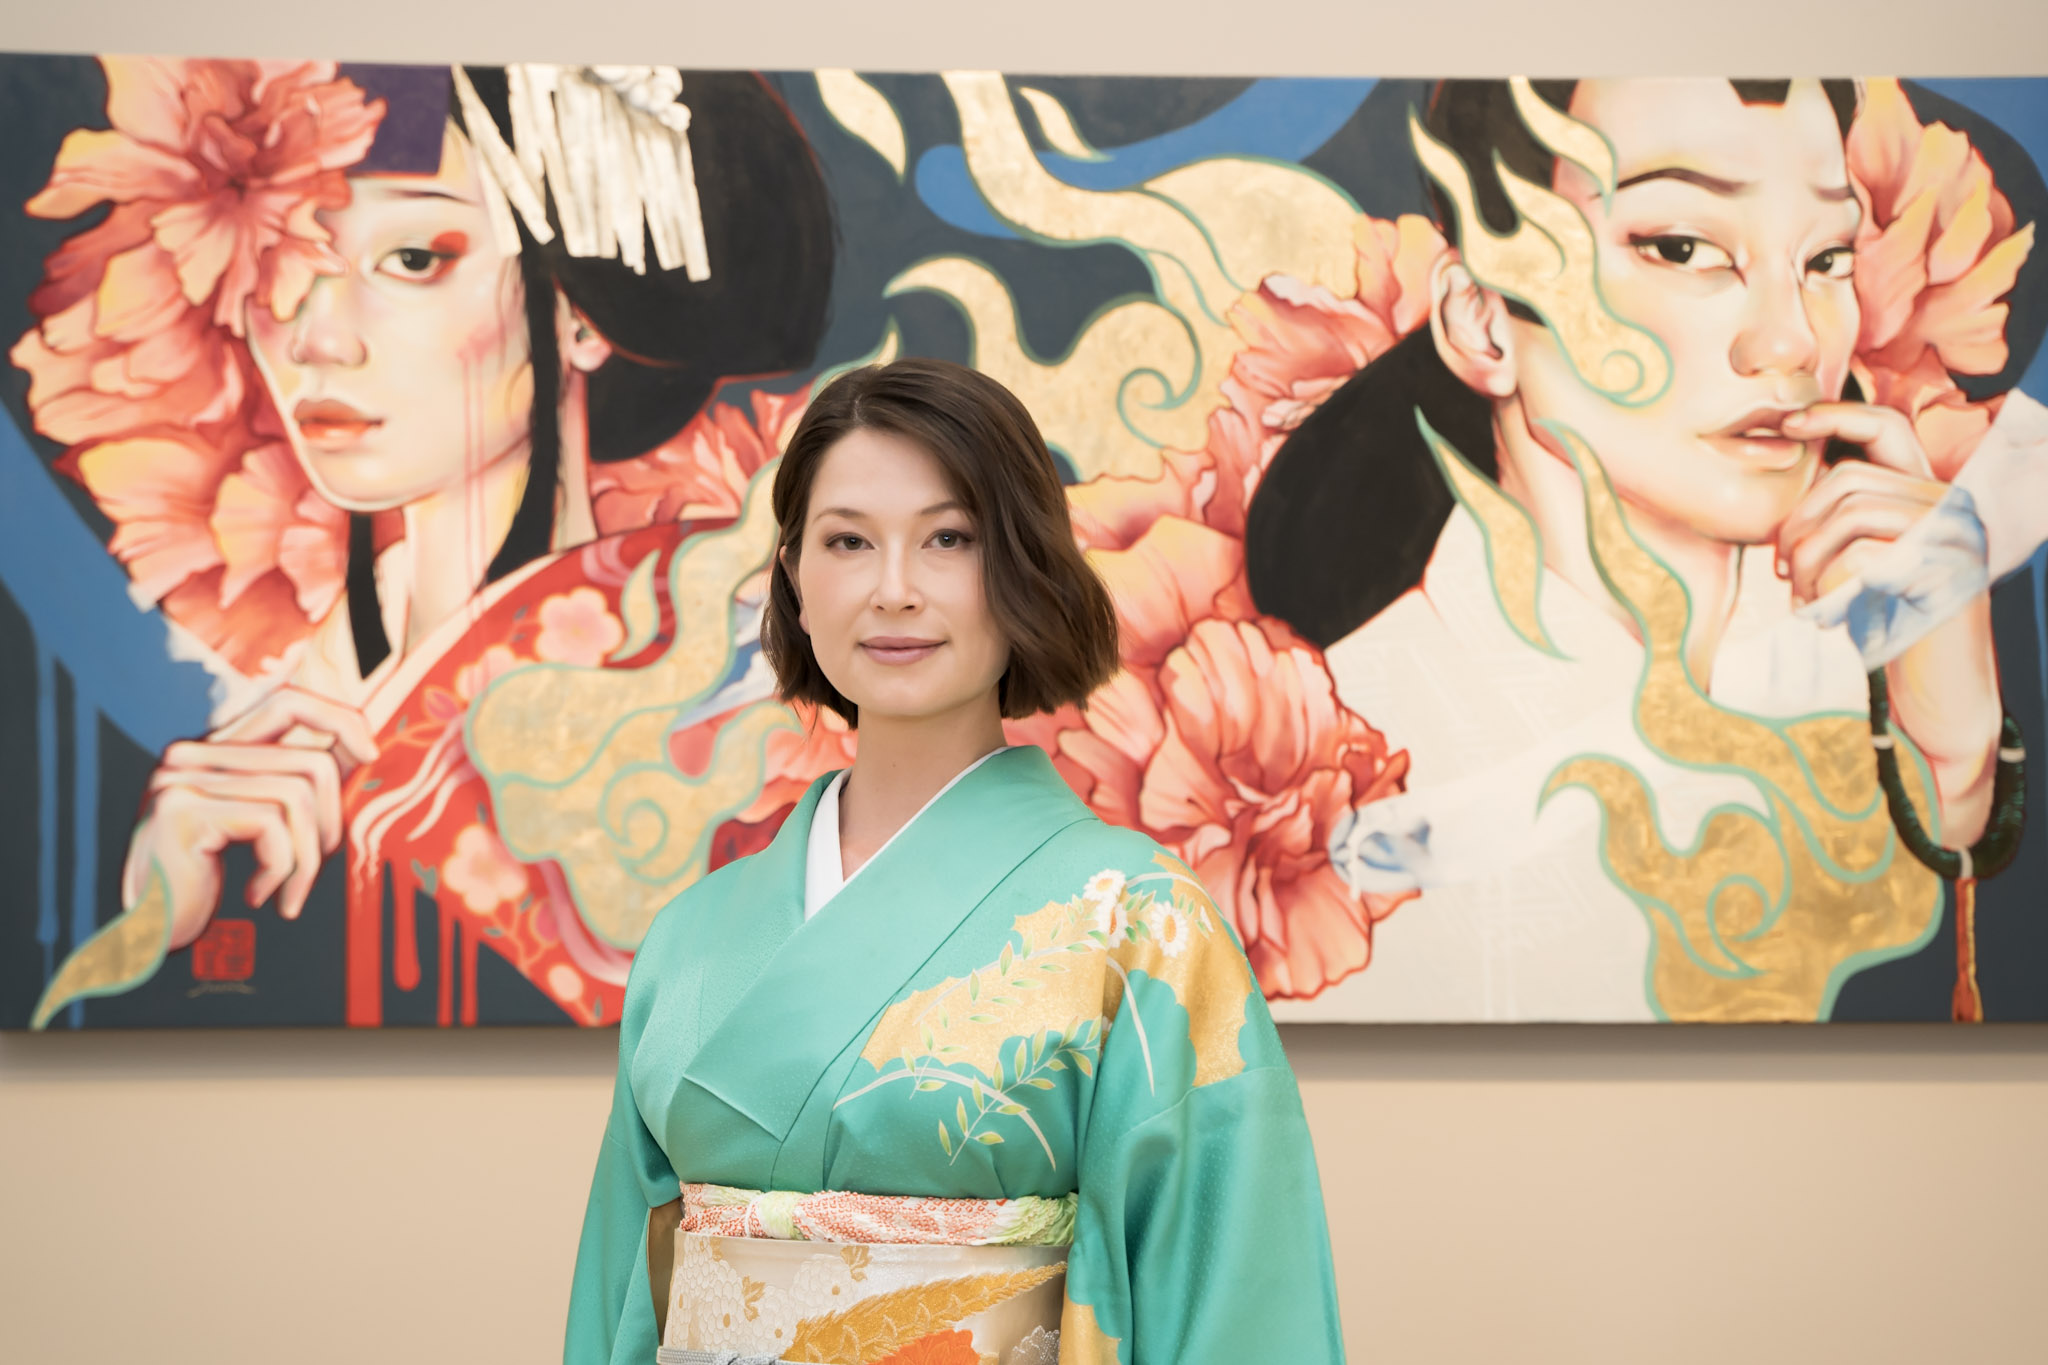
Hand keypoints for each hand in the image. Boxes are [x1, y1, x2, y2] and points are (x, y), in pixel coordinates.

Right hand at [125, 688, 377, 949]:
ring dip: (308, 856)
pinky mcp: (183, 810)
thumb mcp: (257, 821)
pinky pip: (271, 825)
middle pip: (311, 762)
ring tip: (290, 886)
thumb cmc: (206, 875)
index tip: (370, 754)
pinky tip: (259, 894)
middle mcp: (193, 752)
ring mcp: (183, 777)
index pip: (289, 701)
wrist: (147, 929)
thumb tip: (362, 746)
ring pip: (300, 796)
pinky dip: (281, 868)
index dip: (339, 719)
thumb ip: (298, 782)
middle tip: (317, 860)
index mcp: (213, 747)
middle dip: (333, 820)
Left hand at [1776, 401, 2000, 844]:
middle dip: (1798, 524)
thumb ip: (1839, 521)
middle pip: (1849, 478)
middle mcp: (1950, 507)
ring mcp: (1953, 537)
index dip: (1837, 416)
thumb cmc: (1886, 631)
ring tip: (1803, 601)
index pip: (1888, 429)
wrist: (1934, 699)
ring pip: (1850, 514)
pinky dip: (1827, 588)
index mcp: (1927, 497)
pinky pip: (1862, 557)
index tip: (1787, 425)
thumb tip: (1787, 467)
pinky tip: (1825, 620)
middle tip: (1783, 574)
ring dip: (1808, 560)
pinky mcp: (1943, 573)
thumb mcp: (1857, 566)